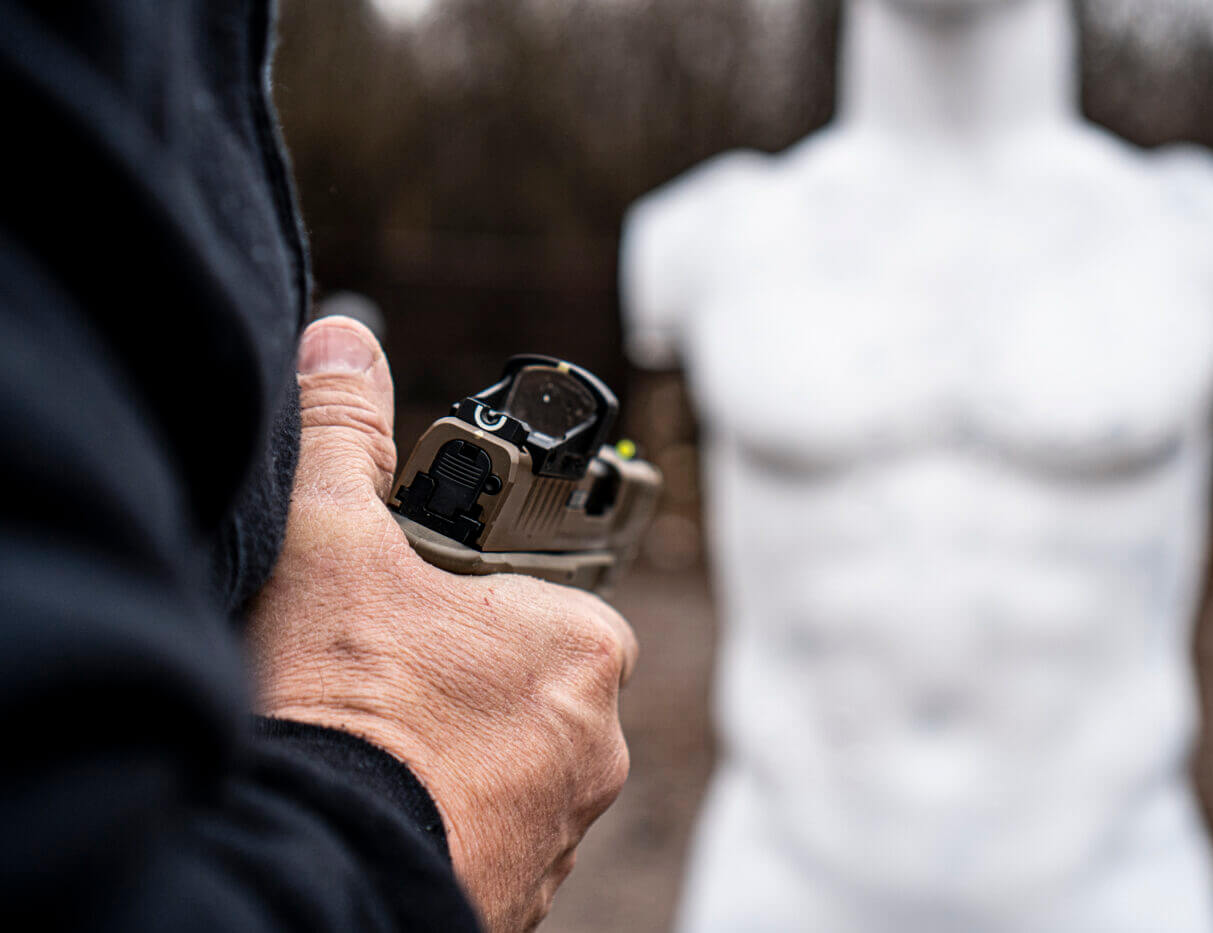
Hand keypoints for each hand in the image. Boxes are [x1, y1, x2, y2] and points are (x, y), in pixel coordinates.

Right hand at [248, 316, 637, 931]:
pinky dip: (447, 812)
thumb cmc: (338, 703)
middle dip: (463, 669)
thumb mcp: (331, 540)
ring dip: (455, 745)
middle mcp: (597, 744)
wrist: (311, 866)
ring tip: (375, 736)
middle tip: (381, 668)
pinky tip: (382, 795)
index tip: (420, 606)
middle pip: (527, 680)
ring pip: (512, 760)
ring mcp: (564, 829)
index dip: (475, 592)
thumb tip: (345, 340)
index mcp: (584, 648)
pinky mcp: (521, 893)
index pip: (545, 597)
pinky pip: (491, 829)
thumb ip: (344, 432)